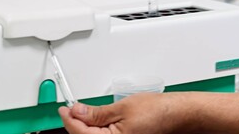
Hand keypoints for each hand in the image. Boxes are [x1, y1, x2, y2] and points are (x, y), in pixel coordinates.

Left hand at [59, 93, 176, 133]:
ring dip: (84, 128)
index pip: (80, 133)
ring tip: (81, 113)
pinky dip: (95, 131)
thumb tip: (77, 112)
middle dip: (75, 125)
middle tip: (70, 110)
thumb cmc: (156, 111)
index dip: (69, 119)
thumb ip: (96, 113)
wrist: (174, 114)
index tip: (63, 109)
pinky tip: (93, 122)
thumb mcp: (122, 107)